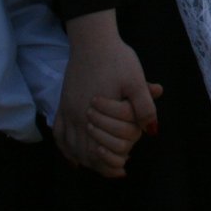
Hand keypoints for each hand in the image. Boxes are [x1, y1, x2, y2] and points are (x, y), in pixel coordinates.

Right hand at [55, 11, 160, 177]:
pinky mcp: (63, 102)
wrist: (93, 40)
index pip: (99, 150)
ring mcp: (67, 109)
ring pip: (70, 145)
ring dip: (83, 159)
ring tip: (97, 165)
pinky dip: (64, 148)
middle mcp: (77, 115)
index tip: (122, 168)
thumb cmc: (117, 59)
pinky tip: (72, 157)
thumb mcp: (136, 80)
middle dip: (99, 164)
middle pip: (84, 152)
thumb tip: (152, 131)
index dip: (110, 164)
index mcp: (94, 113)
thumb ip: (144, 106)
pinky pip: (58, 132)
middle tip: (114, 170)